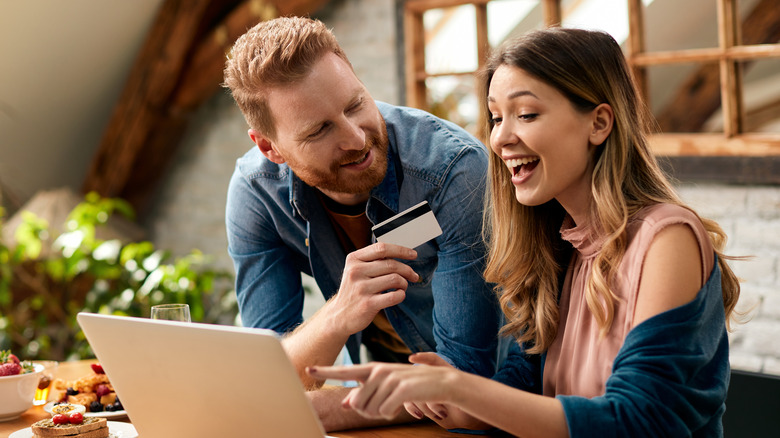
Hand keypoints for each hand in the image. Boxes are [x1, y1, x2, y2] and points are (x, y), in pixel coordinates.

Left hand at [306, 360, 459, 420]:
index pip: (345, 371)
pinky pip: (384, 411)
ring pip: (369, 409)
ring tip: (393, 404)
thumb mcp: (387, 388)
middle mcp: (378, 371)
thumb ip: (365, 394)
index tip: (308, 368)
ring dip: (380, 413)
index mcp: (372, 370)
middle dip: (367, 412)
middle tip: (383, 407)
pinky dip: (391, 413)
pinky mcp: (399, 388)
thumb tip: (345, 404)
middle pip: (357, 402)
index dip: (326, 370)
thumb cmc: (410, 387)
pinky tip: (400, 405)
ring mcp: (389, 378)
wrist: (440, 382)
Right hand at [327, 242, 418, 335]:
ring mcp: (361, 288)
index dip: (401, 250)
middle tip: (413, 276)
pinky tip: (399, 295)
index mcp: (354, 259)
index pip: (381, 248)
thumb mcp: (356, 270)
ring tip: (402, 287)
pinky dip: (401, 295)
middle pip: (391, 264)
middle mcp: (355, 272)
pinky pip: (394, 296)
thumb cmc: (353, 291)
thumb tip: (401, 254)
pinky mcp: (367, 304)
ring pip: (395, 279)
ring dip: (404, 283)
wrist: (339, 315)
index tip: (413, 254)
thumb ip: (373, 260)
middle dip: (407, 270)